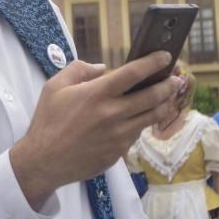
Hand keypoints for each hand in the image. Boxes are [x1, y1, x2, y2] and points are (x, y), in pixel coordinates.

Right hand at [10, 51, 181, 207]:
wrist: (44, 161)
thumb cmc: (47, 122)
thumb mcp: (54, 87)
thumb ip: (78, 70)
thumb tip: (102, 68)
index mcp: (97, 94)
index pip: (134, 73)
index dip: (153, 63)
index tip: (165, 57)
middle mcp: (112, 114)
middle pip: (152, 96)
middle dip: (168, 85)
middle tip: (175, 80)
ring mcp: (118, 135)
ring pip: (151, 118)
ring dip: (163, 106)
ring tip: (167, 99)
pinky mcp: (118, 152)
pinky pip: (136, 135)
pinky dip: (141, 124)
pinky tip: (140, 120)